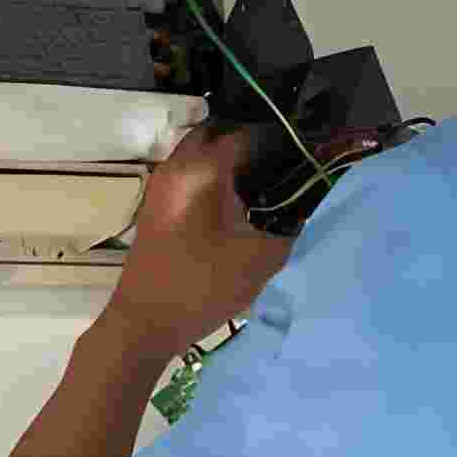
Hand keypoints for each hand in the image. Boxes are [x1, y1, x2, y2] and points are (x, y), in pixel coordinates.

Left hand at [98, 122, 295, 360]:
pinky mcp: (157, 205)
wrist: (144, 322)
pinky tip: (241, 200)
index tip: (308, 149)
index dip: (279, 139)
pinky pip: (190, 173)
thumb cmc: (202, 286)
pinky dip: (215, 175)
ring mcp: (162, 185)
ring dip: (231, 158)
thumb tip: (312, 208)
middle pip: (218, 134)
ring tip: (268, 177)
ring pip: (201, 153)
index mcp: (201, 170)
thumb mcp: (261, 258)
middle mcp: (176, 167)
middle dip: (251, 140)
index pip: (246, 134)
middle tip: (285, 159)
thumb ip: (293, 227)